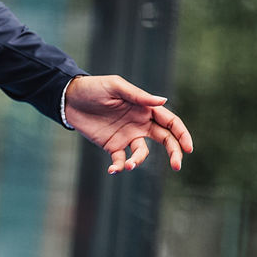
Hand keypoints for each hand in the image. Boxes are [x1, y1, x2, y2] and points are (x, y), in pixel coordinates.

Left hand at [63, 74, 192, 174]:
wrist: (68, 98)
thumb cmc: (94, 87)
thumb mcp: (115, 87)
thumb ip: (138, 96)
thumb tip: (163, 101)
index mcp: (144, 109)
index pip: (170, 122)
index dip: (182, 134)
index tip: (188, 148)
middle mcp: (139, 123)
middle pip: (165, 140)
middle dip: (174, 152)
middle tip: (177, 166)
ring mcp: (126, 135)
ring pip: (142, 153)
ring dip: (138, 161)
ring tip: (129, 165)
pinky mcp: (111, 145)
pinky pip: (120, 159)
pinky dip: (119, 167)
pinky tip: (113, 170)